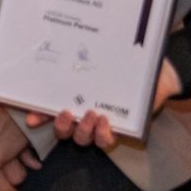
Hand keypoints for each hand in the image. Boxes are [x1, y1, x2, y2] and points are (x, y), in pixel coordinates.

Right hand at [33, 59, 180, 149]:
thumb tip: (55, 48)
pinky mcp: (117, 131)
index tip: (32, 118)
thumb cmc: (125, 66)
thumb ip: (81, 61)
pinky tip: (105, 121)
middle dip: (61, 126)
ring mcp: (99, 125)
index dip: (39, 116)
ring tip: (93, 113)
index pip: (50, 111)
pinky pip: (104, 142)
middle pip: (63, 131)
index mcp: (75, 99)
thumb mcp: (101, 62)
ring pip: (81, 139)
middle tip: (67, 113)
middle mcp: (83, 115)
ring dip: (83, 129)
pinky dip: (102, 135)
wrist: (157, 74)